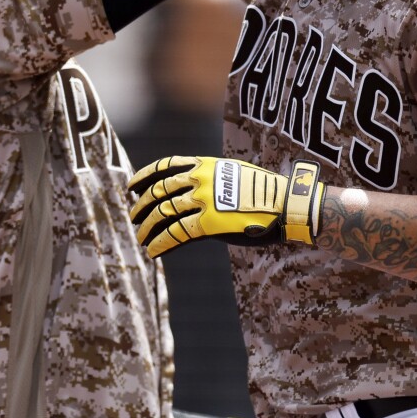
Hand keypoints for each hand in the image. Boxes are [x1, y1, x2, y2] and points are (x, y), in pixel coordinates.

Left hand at [128, 156, 324, 257]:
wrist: (285, 205)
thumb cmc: (264, 191)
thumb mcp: (235, 173)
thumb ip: (212, 177)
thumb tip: (197, 183)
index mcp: (204, 165)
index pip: (165, 167)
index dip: (144, 176)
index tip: (131, 186)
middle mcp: (199, 181)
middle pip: (158, 192)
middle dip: (141, 205)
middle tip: (133, 216)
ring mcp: (203, 202)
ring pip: (162, 214)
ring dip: (147, 227)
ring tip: (140, 237)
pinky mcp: (209, 225)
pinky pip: (175, 235)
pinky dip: (160, 244)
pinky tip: (153, 251)